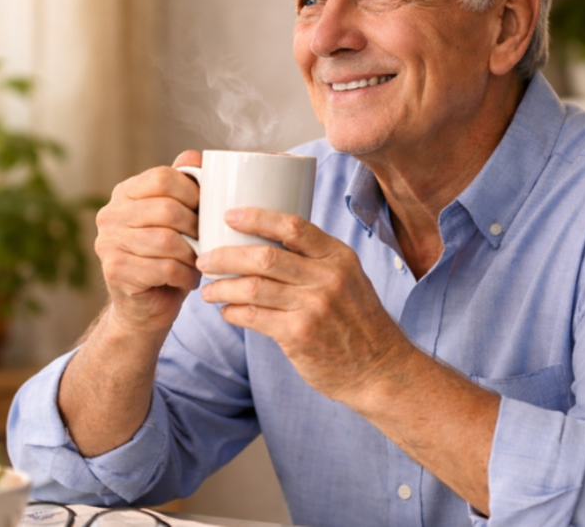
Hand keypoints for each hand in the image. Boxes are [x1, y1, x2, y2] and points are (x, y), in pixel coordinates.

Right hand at [94, 150, 202, 334]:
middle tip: (206, 242)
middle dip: (196, 227)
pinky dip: (185, 275)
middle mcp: (109, 214)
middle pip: (167, 209)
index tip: (205, 210)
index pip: (162, 177)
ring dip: (192, 254)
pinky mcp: (114, 271)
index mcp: (125, 193)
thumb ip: (184, 185)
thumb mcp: (180, 218)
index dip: (193, 192)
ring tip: (198, 261)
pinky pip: (164, 268)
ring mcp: (107, 243)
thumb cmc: (170, 256)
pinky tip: (189, 279)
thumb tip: (196, 155)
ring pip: (167, 241)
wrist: (147, 305)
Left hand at [197, 207, 415, 403]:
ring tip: (208, 290)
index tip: (229, 216)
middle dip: (226, 256)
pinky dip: (234, 312)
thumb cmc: (359, 322)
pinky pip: (254, 317)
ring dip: (222, 288)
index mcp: (339, 258)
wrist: (379, 368)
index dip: (257, 218)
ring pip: (253, 287)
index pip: (294, 227)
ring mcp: (314, 307)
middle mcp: (328, 278)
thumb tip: (267, 243)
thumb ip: (317, 261)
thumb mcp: (350, 280)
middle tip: (204, 259)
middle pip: (265, 257)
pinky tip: (227, 312)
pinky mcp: (299, 335)